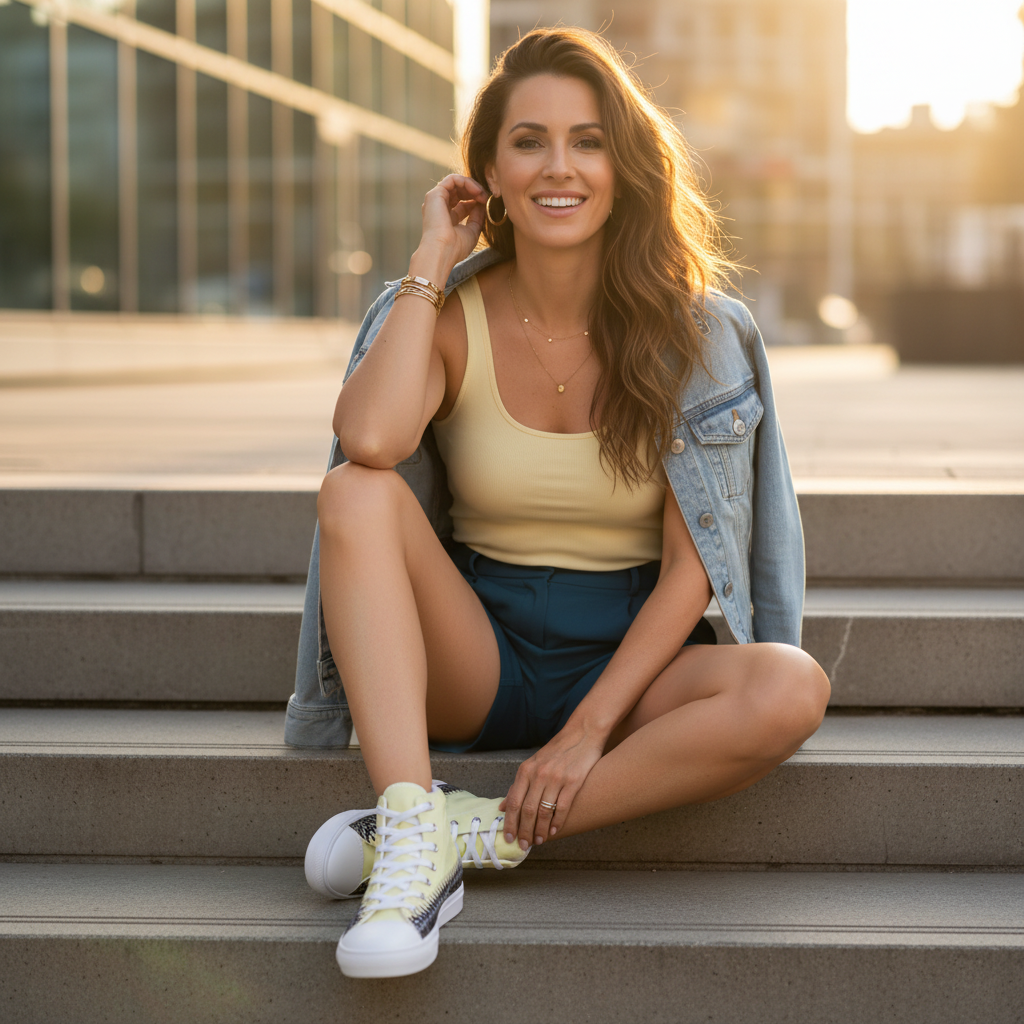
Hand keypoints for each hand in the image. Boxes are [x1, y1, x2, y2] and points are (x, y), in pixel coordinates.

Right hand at [412, 174, 487, 280]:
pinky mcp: (435, 194)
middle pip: (460, 192)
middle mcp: (440, 208)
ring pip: (456, 183)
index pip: (464, 204)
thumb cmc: (455, 247)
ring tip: (482, 194)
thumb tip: (482, 204)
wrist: (442, 251)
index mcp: (447, 219)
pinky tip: (476, 191)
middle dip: (476, 192)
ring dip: (473, 186)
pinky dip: (466, 182)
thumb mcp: (472, 231)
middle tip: (486, 198)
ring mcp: (436, 201)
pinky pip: (453, 179)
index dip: (477, 201)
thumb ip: (477, 217)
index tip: (487, 204)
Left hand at [499, 723, 604, 851]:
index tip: (508, 837)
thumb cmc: (556, 750)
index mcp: (526, 770)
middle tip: (524, 845)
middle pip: (527, 810)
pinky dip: (557, 822)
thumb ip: (518, 785)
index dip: (510, 822)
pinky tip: (554, 831)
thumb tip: (502, 806)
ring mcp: (557, 778)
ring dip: (540, 830)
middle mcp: (539, 774)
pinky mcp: (573, 782)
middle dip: (524, 831)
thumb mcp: (533, 764)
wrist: (582, 733)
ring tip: (538, 840)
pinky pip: (563, 808)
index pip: (514, 802)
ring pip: (544, 812)